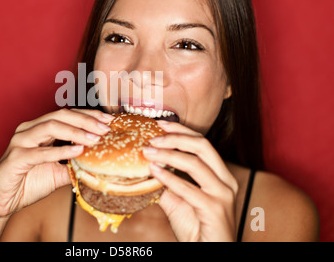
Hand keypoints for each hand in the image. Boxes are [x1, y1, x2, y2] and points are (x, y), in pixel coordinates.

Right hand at [0, 108, 113, 220]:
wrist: (1, 202)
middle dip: (86, 120)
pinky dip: (60, 150)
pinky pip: (40, 152)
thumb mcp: (57, 172)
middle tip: (105, 128)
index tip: (108, 120)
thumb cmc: (27, 183)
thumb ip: (74, 164)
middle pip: (60, 115)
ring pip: (50, 127)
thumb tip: (98, 163)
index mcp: (38, 129)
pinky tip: (77, 151)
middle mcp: (29, 130)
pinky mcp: (15, 158)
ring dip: (76, 132)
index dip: (88, 115)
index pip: (66, 115)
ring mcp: (20, 142)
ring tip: (95, 138)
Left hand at [142, 121, 238, 241]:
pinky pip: (189, 189)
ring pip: (195, 163)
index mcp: (220, 175)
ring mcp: (223, 194)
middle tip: (152, 137)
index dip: (181, 131)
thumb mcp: (178, 200)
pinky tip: (154, 173)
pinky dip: (169, 178)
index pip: (202, 143)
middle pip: (203, 146)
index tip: (160, 124)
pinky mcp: (215, 209)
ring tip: (147, 152)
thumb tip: (147, 166)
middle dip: (175, 137)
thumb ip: (166, 182)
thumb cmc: (196, 227)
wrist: (208, 252)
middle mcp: (226, 181)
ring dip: (168, 155)